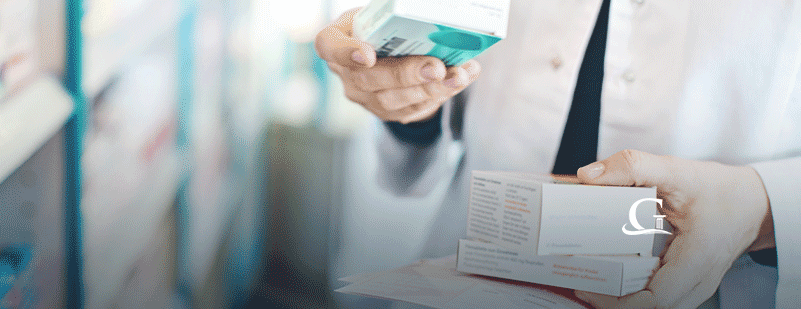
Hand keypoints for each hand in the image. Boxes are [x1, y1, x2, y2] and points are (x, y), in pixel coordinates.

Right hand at [315, 8, 480, 123]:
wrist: (390, 53)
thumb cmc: (384, 26)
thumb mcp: (381, 13)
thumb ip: (394, 12)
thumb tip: (428, 7)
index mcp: (337, 40)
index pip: (328, 46)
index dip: (345, 53)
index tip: (368, 55)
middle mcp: (346, 73)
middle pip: (370, 79)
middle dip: (407, 74)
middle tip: (436, 67)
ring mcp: (366, 97)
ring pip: (395, 100)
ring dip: (431, 89)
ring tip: (458, 75)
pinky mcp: (389, 112)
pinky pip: (414, 108)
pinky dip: (442, 93)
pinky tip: (462, 78)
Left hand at [573, 150, 774, 308]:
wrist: (753, 203)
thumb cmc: (719, 191)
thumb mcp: (677, 171)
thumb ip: (633, 167)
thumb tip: (588, 176)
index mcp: (697, 260)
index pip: (657, 301)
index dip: (618, 302)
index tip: (589, 288)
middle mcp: (696, 283)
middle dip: (611, 303)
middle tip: (579, 283)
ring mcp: (692, 288)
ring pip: (653, 308)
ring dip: (619, 300)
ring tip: (589, 282)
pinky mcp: (685, 285)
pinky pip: (656, 299)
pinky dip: (630, 293)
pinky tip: (608, 276)